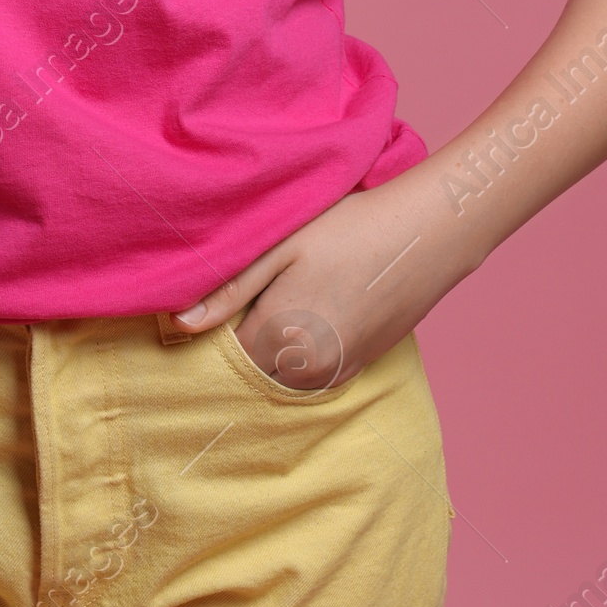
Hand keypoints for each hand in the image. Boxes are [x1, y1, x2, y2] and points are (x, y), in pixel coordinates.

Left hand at [166, 179, 465, 390]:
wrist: (426, 236)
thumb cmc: (349, 229)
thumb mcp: (282, 247)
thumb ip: (229, 290)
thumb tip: (180, 324)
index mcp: (281, 337)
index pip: (221, 357)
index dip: (210, 331)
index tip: (207, 303)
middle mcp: (308, 369)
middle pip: (250, 373)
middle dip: (238, 345)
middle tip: (241, 300)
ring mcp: (338, 373)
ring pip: (281, 378)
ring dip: (269, 354)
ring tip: (276, 302)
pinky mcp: (360, 368)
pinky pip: (311, 375)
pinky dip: (299, 356)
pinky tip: (306, 314)